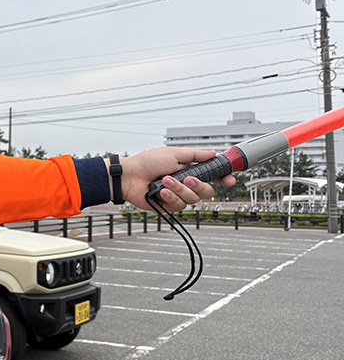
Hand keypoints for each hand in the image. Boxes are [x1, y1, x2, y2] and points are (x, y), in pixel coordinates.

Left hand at [117, 147, 236, 211]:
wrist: (130, 176)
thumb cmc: (147, 162)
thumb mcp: (174, 153)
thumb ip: (195, 155)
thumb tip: (212, 153)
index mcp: (189, 170)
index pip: (211, 176)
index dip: (223, 179)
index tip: (230, 180)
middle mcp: (185, 183)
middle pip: (206, 192)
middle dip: (198, 185)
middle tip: (187, 179)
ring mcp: (177, 195)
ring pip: (192, 199)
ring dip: (178, 189)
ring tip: (165, 181)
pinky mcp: (168, 205)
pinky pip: (178, 206)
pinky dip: (170, 197)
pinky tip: (161, 191)